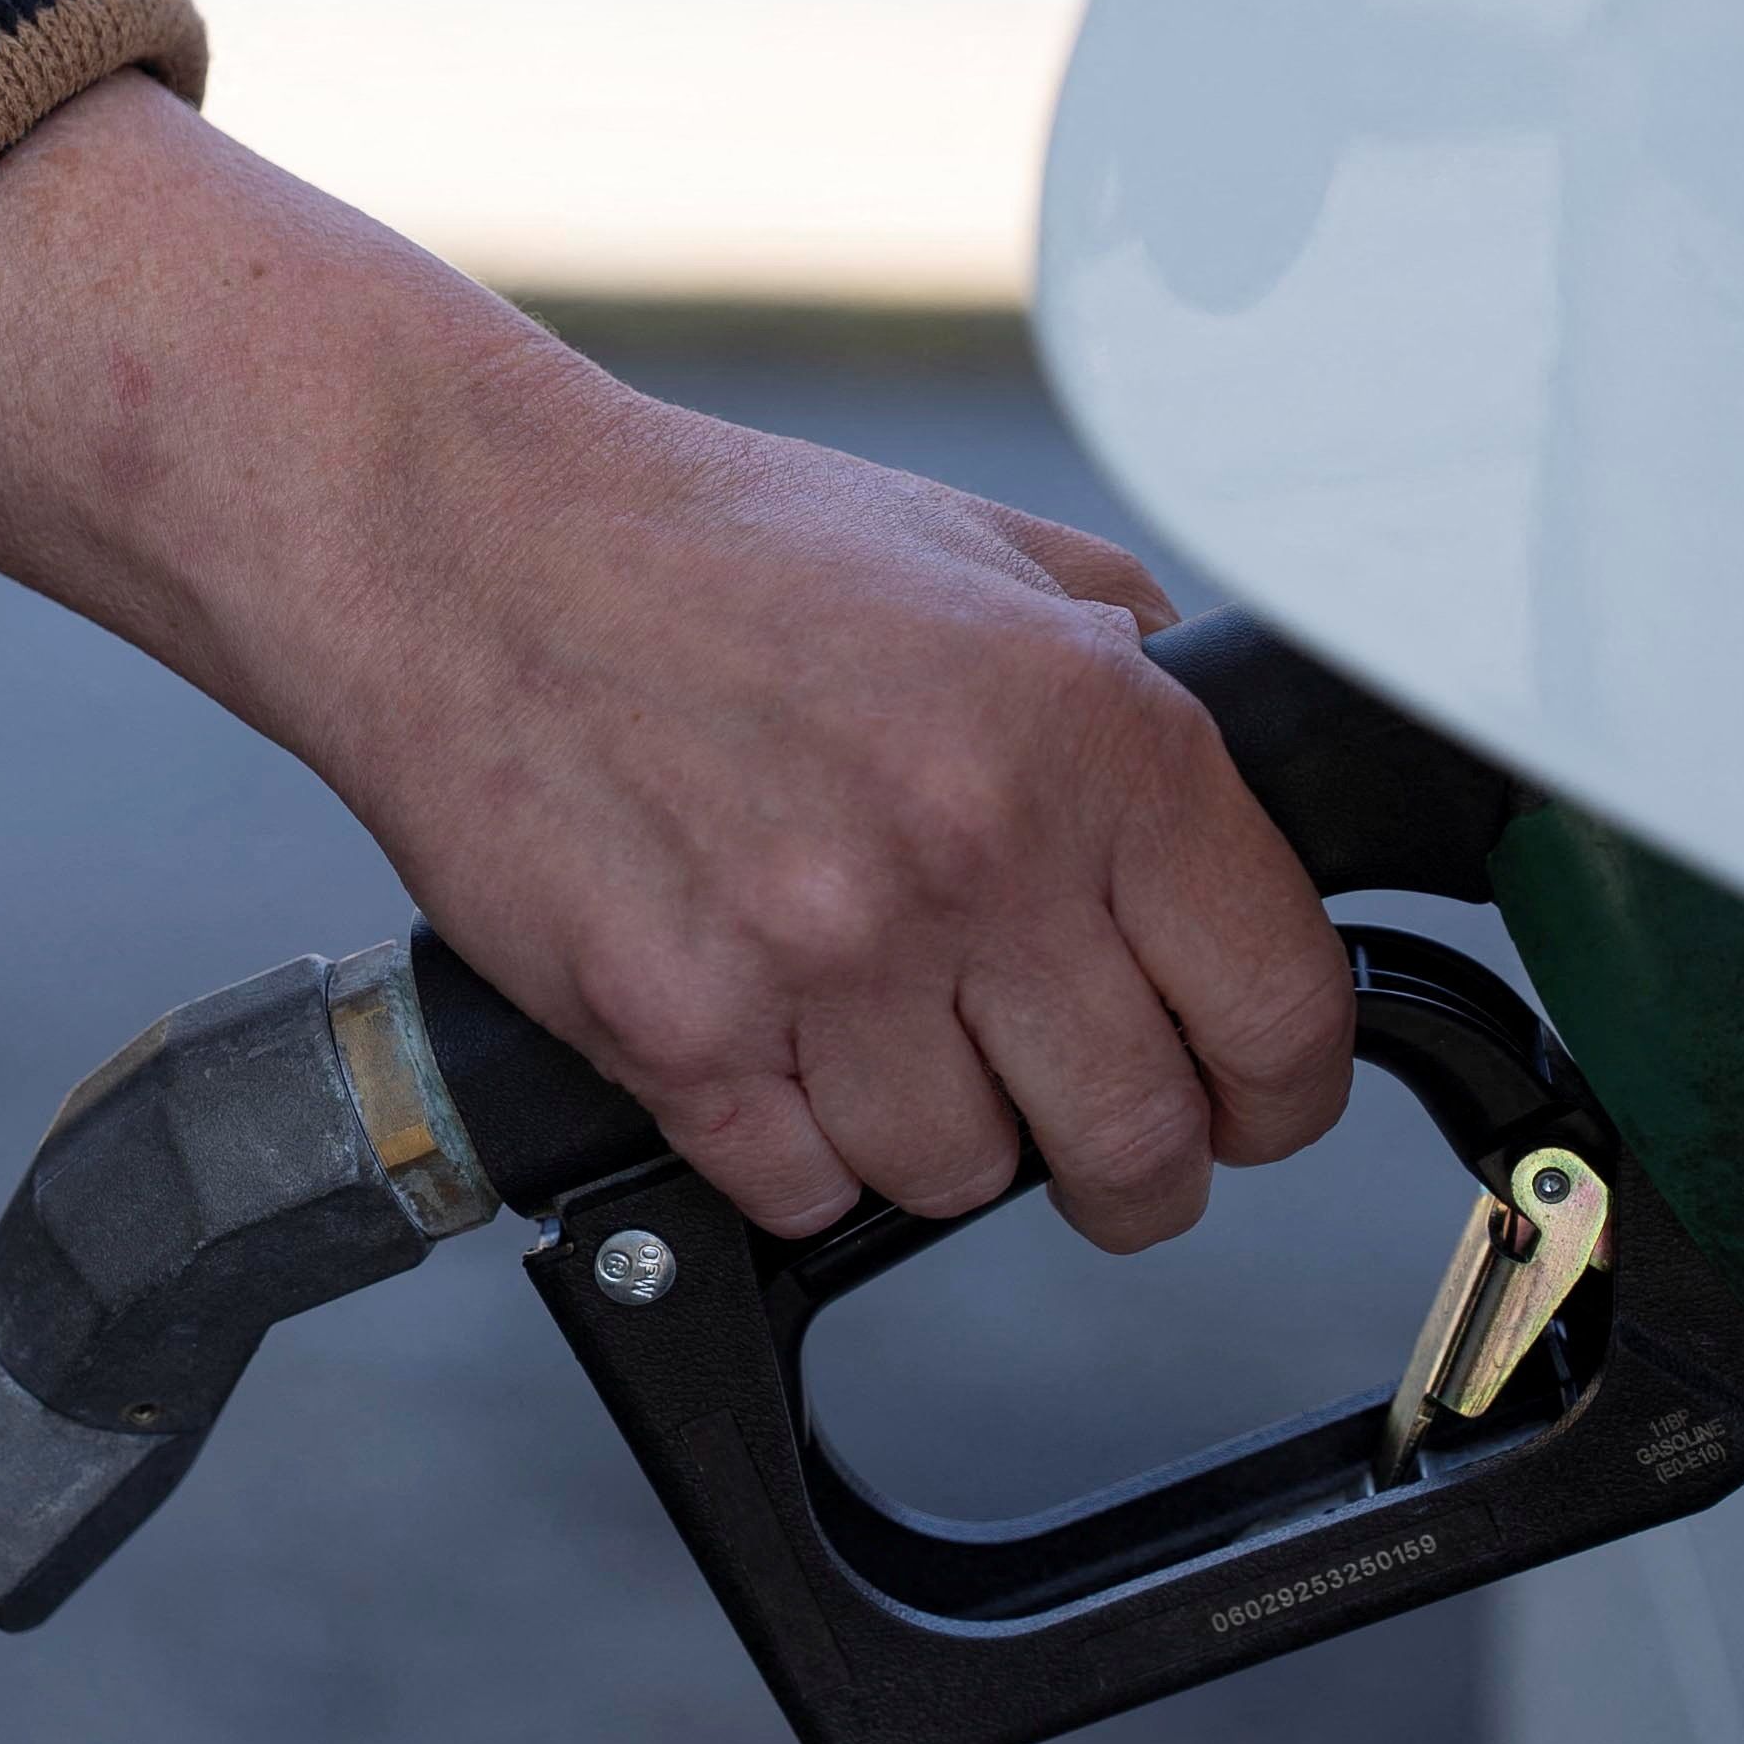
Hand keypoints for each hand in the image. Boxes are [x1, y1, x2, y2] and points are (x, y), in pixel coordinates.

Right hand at [0, 77, 1356, 1245]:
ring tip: (891, 1047)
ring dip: (944, 1143)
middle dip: (1134, 1169)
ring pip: (963, 1184)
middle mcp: (970, 849)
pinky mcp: (676, 1031)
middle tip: (1103, 1147)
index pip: (1278, 1011)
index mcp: (1086, 730)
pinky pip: (802, 1195)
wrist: (465, 547)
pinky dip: (799, 1155)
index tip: (1247, 1102)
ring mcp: (818, 953)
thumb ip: (1129, 677)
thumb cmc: (709, 548)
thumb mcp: (983, 554)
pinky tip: (773, 1051)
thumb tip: (1227, 819)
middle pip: (1136, 1142)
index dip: (1279, 1090)